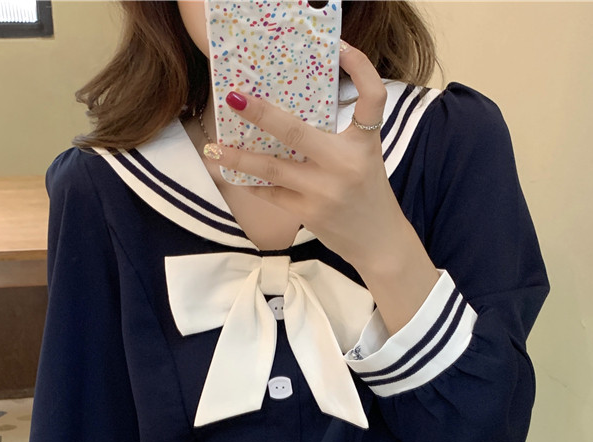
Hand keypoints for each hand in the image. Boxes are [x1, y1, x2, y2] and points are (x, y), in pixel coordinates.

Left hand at [204, 41, 421, 275]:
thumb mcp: (366, 157)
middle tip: (234, 98)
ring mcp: (323, 191)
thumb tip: (290, 115)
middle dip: (261, 114)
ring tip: (214, 148)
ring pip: (273, 169)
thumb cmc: (368, 193)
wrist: (378, 241)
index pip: (372, 97)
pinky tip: (232, 174)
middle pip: (297, 132)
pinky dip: (251, 183)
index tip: (341, 48)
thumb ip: (339, 137)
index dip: (360, 67)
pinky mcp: (308, 213)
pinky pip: (272, 194)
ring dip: (239, 157)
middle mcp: (344, 164)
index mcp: (364, 144)